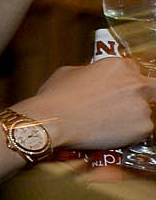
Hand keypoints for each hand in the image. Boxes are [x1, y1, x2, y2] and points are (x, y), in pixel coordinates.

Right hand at [17, 57, 154, 152]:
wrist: (54, 122)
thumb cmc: (56, 98)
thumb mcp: (69, 73)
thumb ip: (89, 72)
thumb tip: (91, 77)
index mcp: (119, 65)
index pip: (135, 69)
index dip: (126, 80)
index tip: (120, 89)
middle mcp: (136, 83)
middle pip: (153, 87)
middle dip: (144, 95)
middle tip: (127, 105)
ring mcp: (141, 106)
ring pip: (146, 111)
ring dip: (133, 116)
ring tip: (110, 123)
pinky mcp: (143, 127)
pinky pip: (142, 130)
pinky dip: (130, 133)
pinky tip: (111, 133)